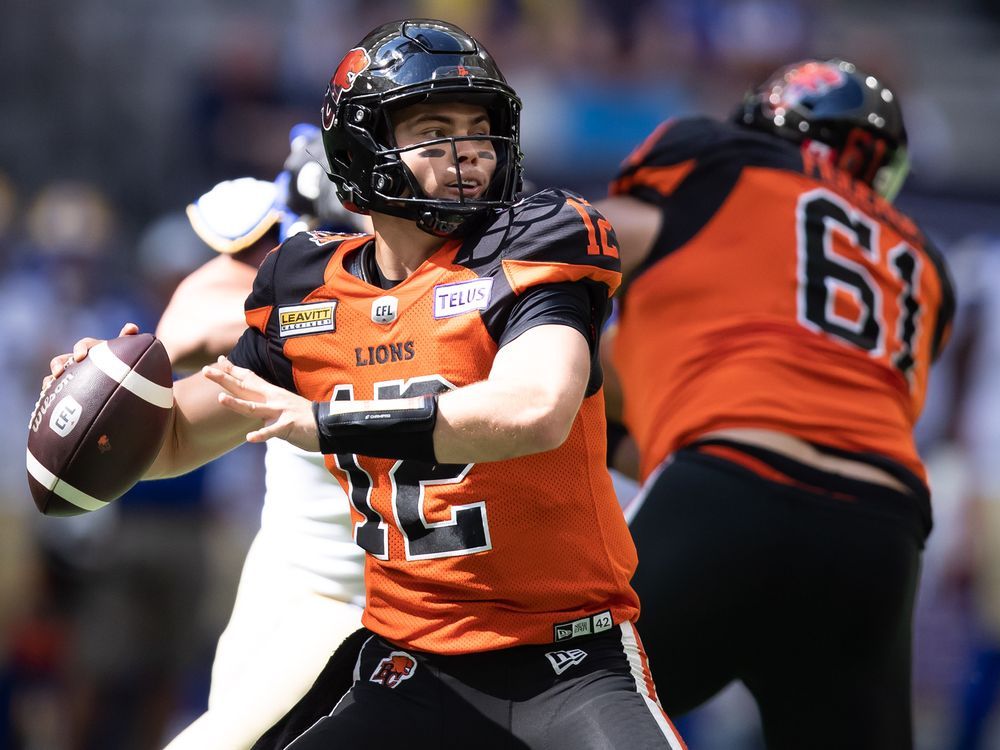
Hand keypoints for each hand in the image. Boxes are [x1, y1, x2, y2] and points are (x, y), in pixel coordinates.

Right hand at [43, 322, 139, 389]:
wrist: (125, 378)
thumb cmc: (127, 362)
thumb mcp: (128, 353)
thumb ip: (128, 340)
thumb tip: (131, 326)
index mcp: (95, 350)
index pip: (85, 345)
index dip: (80, 349)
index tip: (80, 357)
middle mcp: (81, 360)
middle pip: (64, 359)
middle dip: (59, 364)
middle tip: (59, 373)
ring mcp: (73, 373)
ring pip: (57, 374)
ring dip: (51, 378)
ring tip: (48, 386)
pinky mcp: (68, 386)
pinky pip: (55, 388)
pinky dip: (49, 390)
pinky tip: (49, 398)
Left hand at [202, 356, 319, 451]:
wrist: (327, 424)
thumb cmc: (303, 416)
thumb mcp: (283, 403)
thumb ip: (267, 400)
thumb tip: (252, 397)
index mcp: (272, 393)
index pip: (249, 378)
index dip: (232, 370)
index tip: (217, 361)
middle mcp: (273, 399)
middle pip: (245, 388)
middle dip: (225, 379)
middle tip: (206, 370)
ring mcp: (280, 412)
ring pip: (254, 407)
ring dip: (237, 404)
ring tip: (219, 399)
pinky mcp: (288, 426)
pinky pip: (273, 431)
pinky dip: (261, 435)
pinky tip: (250, 439)